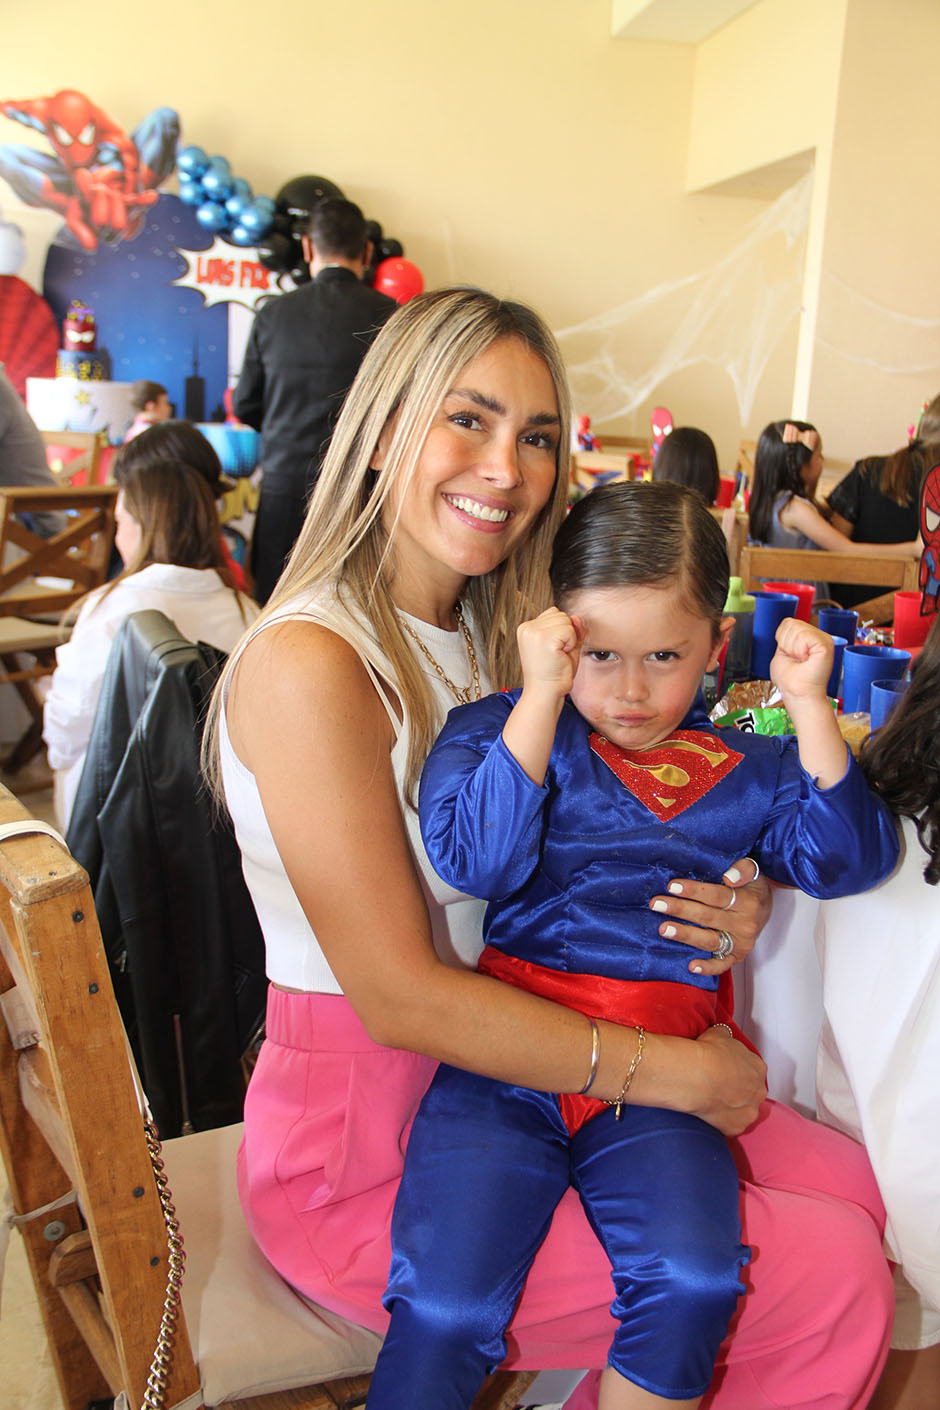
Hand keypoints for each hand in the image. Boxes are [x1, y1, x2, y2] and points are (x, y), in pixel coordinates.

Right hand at [517, 607, 583, 701]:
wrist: (545, 694)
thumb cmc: (553, 674)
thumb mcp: (564, 646)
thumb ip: (571, 630)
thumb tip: (577, 617)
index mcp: (526, 628)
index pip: (554, 613)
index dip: (561, 631)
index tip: (553, 651)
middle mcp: (527, 627)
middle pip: (561, 614)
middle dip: (566, 634)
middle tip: (557, 655)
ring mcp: (534, 632)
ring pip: (566, 620)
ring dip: (569, 639)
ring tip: (558, 656)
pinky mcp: (544, 638)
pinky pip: (570, 630)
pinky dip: (571, 644)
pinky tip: (560, 656)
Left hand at [649, 857, 770, 974]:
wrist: (765, 908)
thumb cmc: (752, 887)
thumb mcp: (754, 872)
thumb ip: (744, 869)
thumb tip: (729, 876)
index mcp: (748, 902)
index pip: (717, 896)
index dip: (694, 891)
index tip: (671, 886)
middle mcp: (745, 924)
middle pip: (707, 917)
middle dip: (680, 909)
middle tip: (656, 904)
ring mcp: (741, 943)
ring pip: (709, 940)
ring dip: (685, 935)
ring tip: (663, 929)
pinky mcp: (737, 956)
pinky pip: (722, 964)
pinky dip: (708, 967)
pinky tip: (691, 966)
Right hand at [690, 1026, 766, 1135]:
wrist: (696, 1076)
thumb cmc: (707, 1055)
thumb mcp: (719, 1034)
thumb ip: (726, 1036)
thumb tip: (722, 1035)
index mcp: (758, 1067)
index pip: (753, 1071)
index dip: (737, 1071)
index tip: (726, 1071)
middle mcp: (759, 1091)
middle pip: (751, 1092)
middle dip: (738, 1090)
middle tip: (718, 1086)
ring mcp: (749, 1111)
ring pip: (744, 1111)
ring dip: (732, 1107)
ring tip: (712, 1100)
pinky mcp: (737, 1127)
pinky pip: (731, 1126)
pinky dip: (722, 1121)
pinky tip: (709, 1113)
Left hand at [770, 617, 832, 701]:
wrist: (798, 695)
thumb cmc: (791, 681)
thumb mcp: (782, 654)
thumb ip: (785, 638)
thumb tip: (786, 624)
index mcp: (810, 638)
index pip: (788, 623)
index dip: (782, 640)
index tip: (791, 657)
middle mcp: (820, 636)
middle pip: (791, 623)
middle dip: (786, 644)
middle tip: (796, 660)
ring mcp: (824, 639)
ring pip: (796, 628)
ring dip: (792, 648)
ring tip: (801, 661)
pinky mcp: (826, 644)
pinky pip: (803, 635)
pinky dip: (798, 650)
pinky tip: (805, 660)